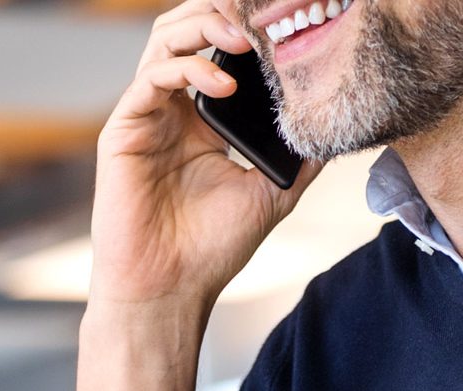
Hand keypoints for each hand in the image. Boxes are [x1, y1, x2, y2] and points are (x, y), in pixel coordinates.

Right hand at [92, 0, 322, 308]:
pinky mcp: (124, 130)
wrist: (170, 291)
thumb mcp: (274, 192)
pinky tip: (225, 85)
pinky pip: (150, 79)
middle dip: (223, 11)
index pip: (220, 49)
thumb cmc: (212, 248)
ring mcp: (146, 115)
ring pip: (165, 40)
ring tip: (245, 38)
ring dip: (206, 26)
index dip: (248, 28)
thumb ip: (300, 155)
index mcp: (202, 117)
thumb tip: (338, 126)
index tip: (287, 19)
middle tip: (262, 13)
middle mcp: (171, 108)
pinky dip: (188, 69)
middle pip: (188, 28)